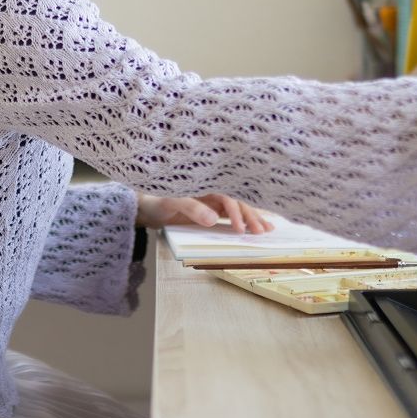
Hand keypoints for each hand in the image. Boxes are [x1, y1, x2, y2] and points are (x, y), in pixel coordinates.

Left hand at [135, 192, 274, 233]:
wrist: (149, 206)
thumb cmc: (159, 200)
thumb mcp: (171, 201)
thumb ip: (191, 207)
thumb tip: (213, 219)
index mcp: (207, 185)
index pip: (227, 198)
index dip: (235, 213)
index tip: (240, 229)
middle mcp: (214, 192)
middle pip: (238, 202)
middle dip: (251, 216)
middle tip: (261, 232)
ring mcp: (215, 202)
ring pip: (239, 208)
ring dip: (253, 218)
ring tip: (268, 229)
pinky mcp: (213, 211)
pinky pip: (232, 215)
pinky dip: (245, 220)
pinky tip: (257, 226)